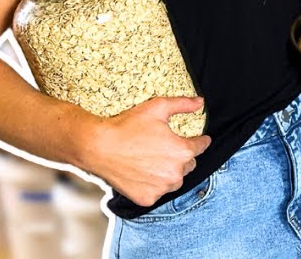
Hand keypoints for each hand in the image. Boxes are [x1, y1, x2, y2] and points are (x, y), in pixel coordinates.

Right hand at [79, 96, 211, 206]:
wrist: (99, 147)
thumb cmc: (128, 126)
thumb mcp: (158, 107)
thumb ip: (182, 104)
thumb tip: (200, 102)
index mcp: (183, 151)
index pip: (201, 146)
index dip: (200, 141)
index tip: (200, 140)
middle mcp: (176, 173)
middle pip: (188, 165)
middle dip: (182, 156)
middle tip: (166, 148)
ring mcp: (161, 188)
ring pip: (174, 180)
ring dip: (169, 172)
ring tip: (153, 161)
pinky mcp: (147, 199)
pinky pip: (157, 192)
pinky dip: (153, 184)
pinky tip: (142, 173)